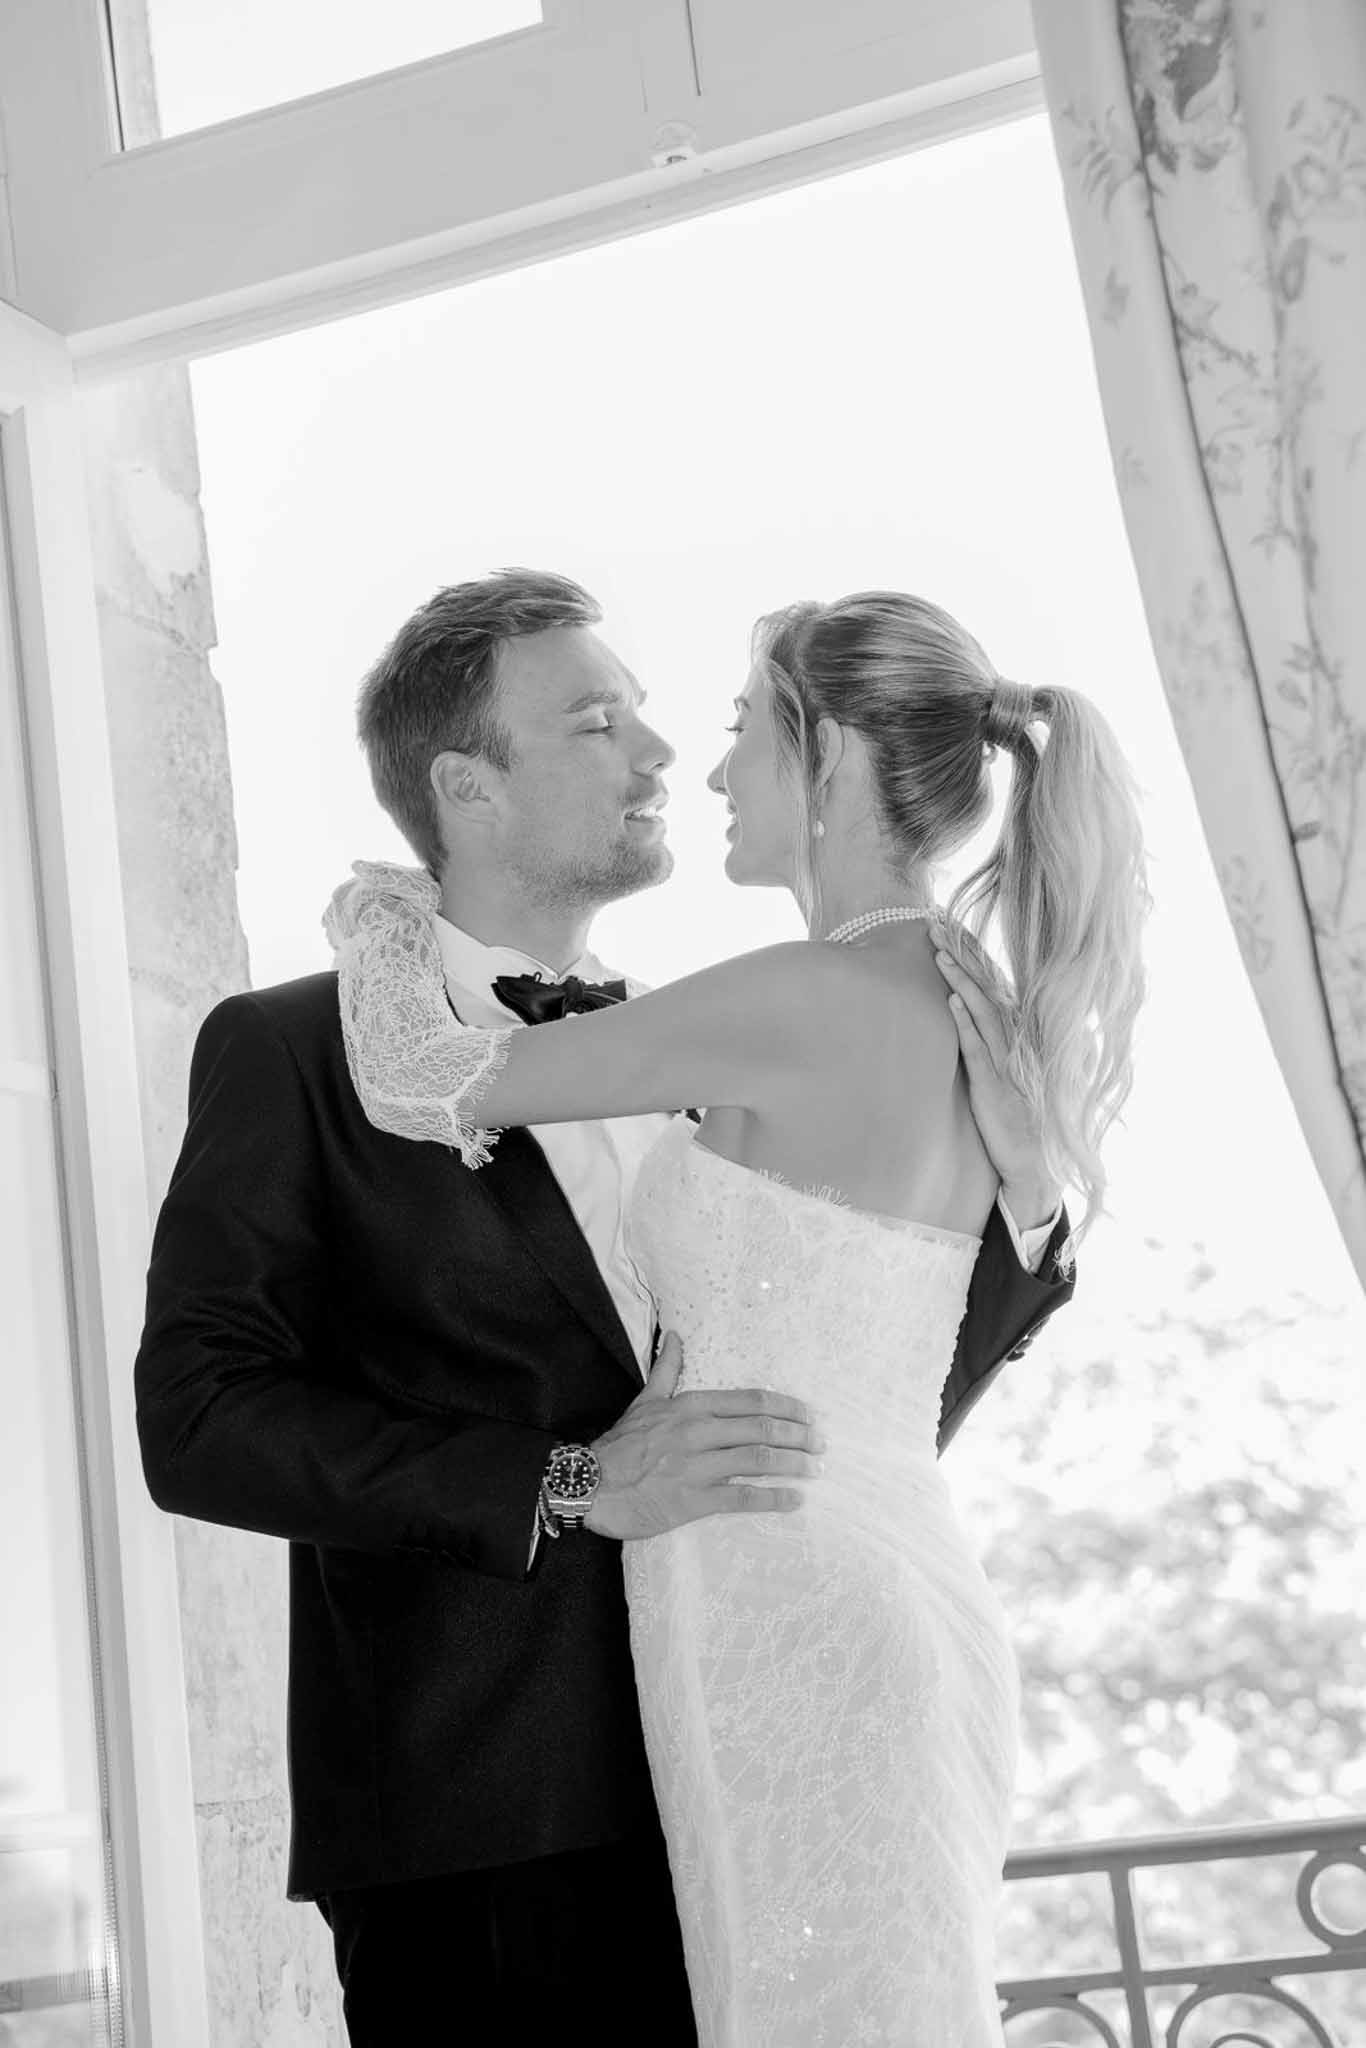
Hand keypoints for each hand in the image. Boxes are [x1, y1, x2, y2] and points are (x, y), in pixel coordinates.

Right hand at [586, 1331, 825, 1538]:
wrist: (590, 1484)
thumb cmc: (620, 1445)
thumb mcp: (645, 1400)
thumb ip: (666, 1368)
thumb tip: (673, 1335)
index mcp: (690, 1406)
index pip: (750, 1401)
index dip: (785, 1407)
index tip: (808, 1415)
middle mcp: (698, 1432)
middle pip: (761, 1429)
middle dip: (797, 1435)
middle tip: (821, 1444)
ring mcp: (697, 1466)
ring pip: (756, 1460)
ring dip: (792, 1464)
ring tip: (815, 1470)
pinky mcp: (693, 1500)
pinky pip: (741, 1497)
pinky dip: (772, 1498)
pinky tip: (793, 1499)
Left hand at [928, 920, 1058, 1224]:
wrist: (1029, 1164)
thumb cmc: (1009, 1120)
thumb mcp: (995, 1075)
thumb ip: (982, 1045)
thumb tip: (959, 1015)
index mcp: (1014, 1038)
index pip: (990, 987)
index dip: (970, 956)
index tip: (949, 927)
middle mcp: (1014, 1044)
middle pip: (985, 990)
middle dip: (961, 956)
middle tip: (935, 923)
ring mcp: (1007, 1064)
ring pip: (982, 1013)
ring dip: (961, 981)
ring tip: (939, 953)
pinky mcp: (996, 1088)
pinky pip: (979, 1050)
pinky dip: (966, 1024)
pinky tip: (952, 1002)